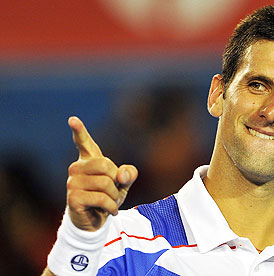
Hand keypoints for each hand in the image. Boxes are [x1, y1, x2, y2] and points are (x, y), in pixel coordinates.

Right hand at [66, 116, 137, 230]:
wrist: (96, 221)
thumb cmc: (108, 197)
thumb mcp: (123, 184)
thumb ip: (128, 174)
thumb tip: (122, 174)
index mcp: (89, 160)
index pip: (84, 143)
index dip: (79, 131)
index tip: (73, 119)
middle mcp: (77, 168)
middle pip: (105, 165)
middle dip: (116, 181)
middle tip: (114, 192)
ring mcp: (72, 183)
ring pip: (105, 183)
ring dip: (115, 196)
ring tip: (111, 202)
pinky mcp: (73, 198)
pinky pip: (101, 198)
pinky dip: (111, 207)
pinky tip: (111, 212)